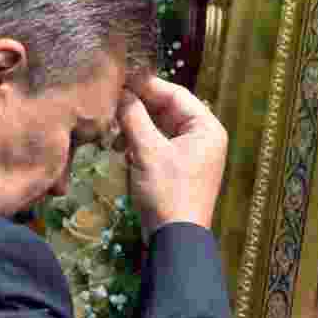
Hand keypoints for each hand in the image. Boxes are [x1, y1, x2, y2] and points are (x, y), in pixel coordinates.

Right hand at [117, 75, 227, 236]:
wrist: (175, 239)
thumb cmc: (167, 191)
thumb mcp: (147, 151)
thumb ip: (134, 117)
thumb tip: (121, 92)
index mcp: (206, 127)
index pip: (176, 94)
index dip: (147, 85)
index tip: (120, 78)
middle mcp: (204, 137)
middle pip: (167, 110)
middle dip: (138, 108)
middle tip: (110, 102)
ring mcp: (192, 153)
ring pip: (160, 128)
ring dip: (136, 127)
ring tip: (113, 132)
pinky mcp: (179, 168)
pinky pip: (158, 145)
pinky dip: (140, 144)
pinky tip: (120, 149)